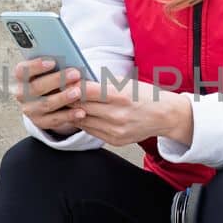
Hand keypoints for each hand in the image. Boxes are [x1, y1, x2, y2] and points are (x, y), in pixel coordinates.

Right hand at [12, 58, 85, 135]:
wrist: (47, 99)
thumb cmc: (51, 78)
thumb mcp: (49, 70)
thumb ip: (55, 65)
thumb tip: (69, 62)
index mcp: (21, 77)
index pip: (22, 70)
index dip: (36, 66)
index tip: (53, 62)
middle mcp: (22, 94)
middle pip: (36, 87)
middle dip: (57, 80)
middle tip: (75, 74)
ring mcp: (30, 109)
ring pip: (46, 104)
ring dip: (63, 98)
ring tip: (78, 92)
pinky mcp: (40, 122)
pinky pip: (55, 120)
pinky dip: (69, 115)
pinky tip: (81, 112)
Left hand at [73, 76, 192, 148]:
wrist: (165, 116)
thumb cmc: (145, 95)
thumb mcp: (125, 83)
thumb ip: (102, 83)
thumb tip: (77, 81)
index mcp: (120, 96)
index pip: (86, 91)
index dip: (71, 86)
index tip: (62, 81)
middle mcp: (117, 115)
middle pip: (81, 106)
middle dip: (68, 98)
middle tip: (56, 92)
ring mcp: (115, 131)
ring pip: (82, 120)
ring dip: (72, 112)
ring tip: (63, 103)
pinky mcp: (115, 141)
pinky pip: (90, 130)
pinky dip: (83, 121)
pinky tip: (78, 114)